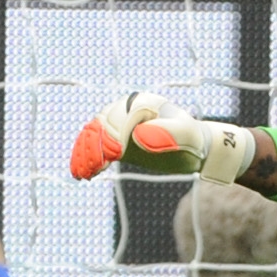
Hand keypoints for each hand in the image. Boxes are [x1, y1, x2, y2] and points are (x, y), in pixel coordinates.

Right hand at [71, 92, 258, 182]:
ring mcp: (120, 123)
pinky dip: (88, 156)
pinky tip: (83, 173)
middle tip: (90, 168)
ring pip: (96, 134)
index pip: (122, 118)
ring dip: (86, 153)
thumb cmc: (192, 140)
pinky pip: (97, 144)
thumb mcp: (185, 137)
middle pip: (103, 125)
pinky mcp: (117, 139)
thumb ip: (166, 134)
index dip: (116, 136)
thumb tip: (139, 135)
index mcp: (144, 102)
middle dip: (95, 147)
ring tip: (81, 173)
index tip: (113, 156)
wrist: (194, 148)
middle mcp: (128, 108)